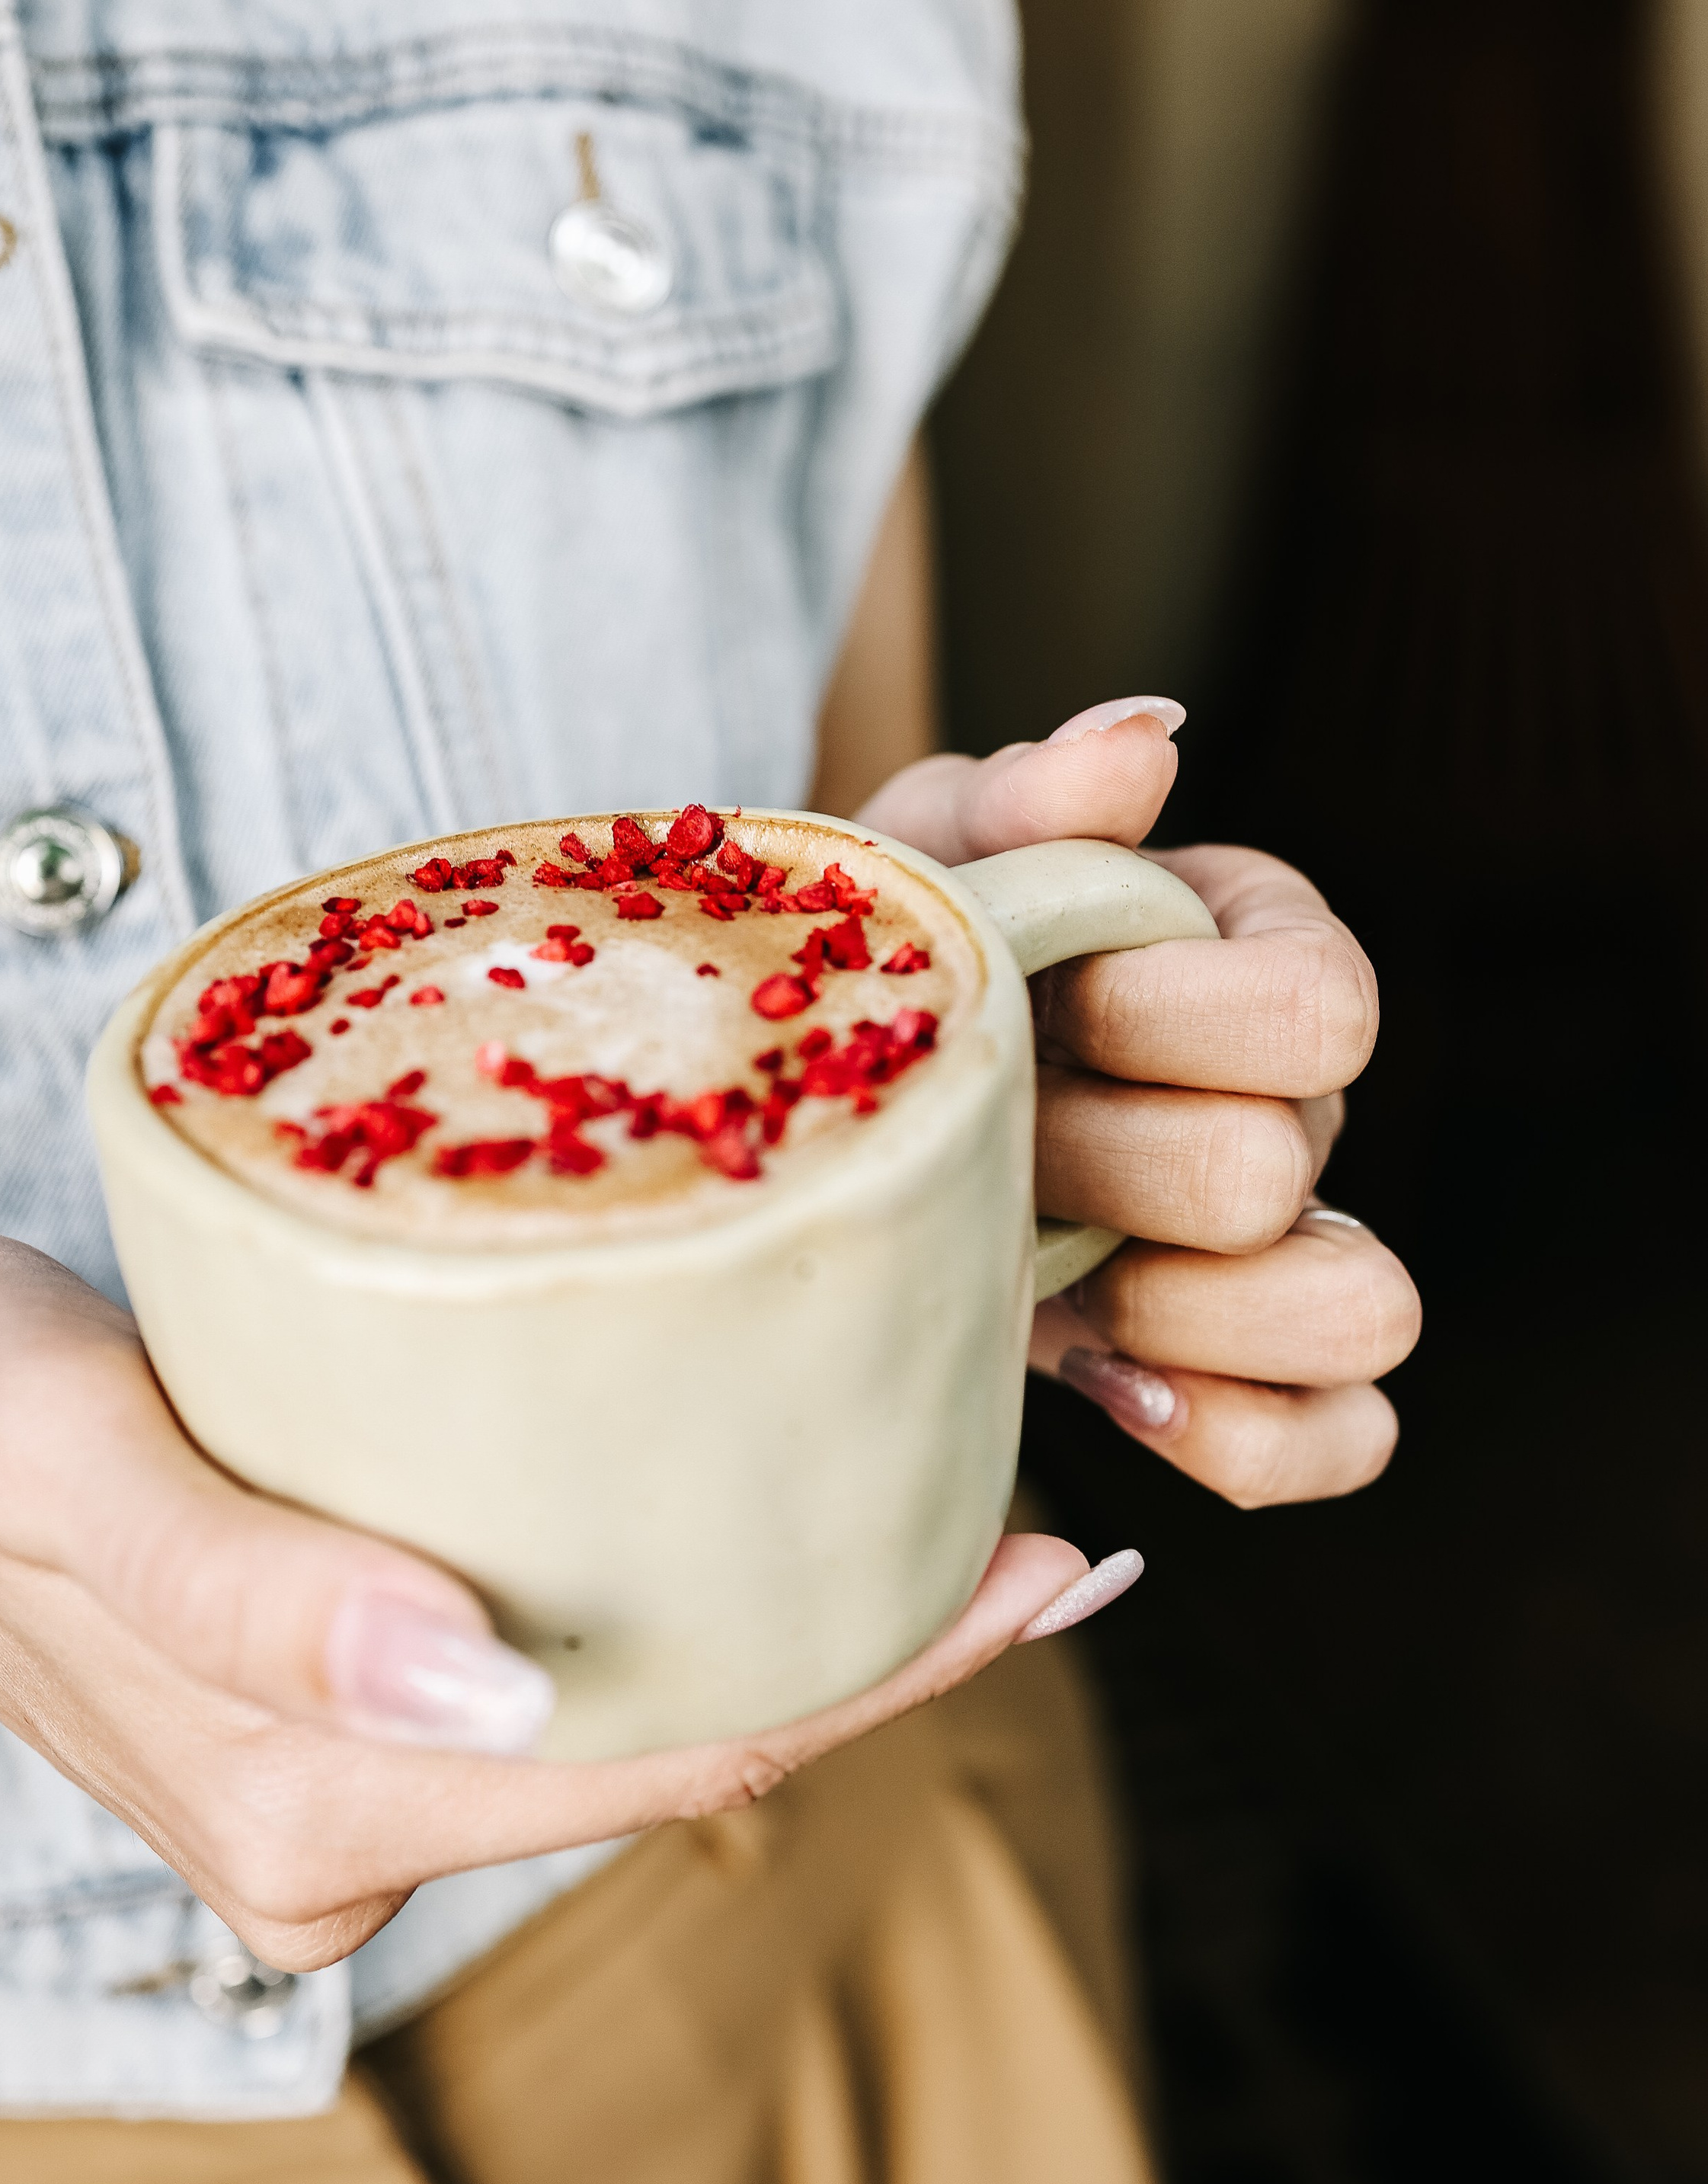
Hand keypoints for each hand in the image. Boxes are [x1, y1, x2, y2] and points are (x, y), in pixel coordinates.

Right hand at [0, 1237, 1100, 1969]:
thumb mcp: (63, 1454)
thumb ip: (249, 1591)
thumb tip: (483, 1691)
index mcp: (301, 1793)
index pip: (667, 1757)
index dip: (877, 1678)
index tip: (1045, 1570)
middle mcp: (341, 1837)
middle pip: (684, 1754)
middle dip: (879, 1660)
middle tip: (1056, 1535)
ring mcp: (345, 1801)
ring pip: (635, 1728)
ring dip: (795, 1639)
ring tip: (957, 1519)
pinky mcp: (342, 1733)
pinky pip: (563, 1694)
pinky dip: (681, 1620)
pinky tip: (767, 1533)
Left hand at [859, 696, 1420, 1505]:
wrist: (821, 1106)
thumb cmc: (890, 959)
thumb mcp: (919, 855)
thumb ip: (1024, 799)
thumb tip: (1144, 745)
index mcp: (1253, 954)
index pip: (1322, 1006)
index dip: (1172, 1023)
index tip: (1050, 1008)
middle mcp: (1295, 1101)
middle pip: (1283, 1168)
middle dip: (1111, 1164)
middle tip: (1002, 1145)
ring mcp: (1281, 1247)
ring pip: (1361, 1310)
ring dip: (1184, 1309)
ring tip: (1060, 1277)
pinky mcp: (1240, 1374)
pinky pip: (1335, 1438)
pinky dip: (1238, 1433)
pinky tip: (1108, 1387)